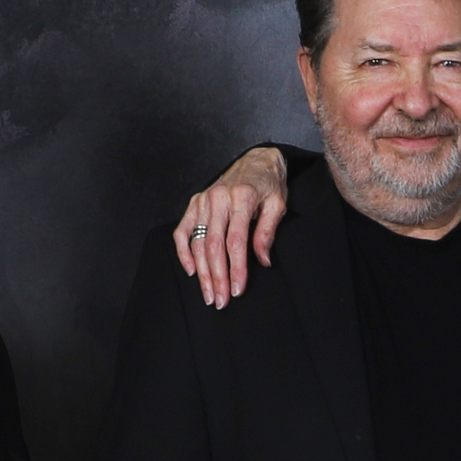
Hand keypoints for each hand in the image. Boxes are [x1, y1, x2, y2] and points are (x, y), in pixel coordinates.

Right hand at [173, 146, 287, 307]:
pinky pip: (182, 230)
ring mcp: (203, 200)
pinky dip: (184, 252)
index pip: (235, 241)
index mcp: (241, 198)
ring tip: (208, 294)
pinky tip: (191, 271)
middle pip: (213, 245)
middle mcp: (218, 198)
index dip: (235, 268)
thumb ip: (267, 232)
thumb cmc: (269, 184)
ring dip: (201, 271)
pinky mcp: (194, 203)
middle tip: (219, 301)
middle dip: (216, 276)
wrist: (257, 160)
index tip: (236, 290)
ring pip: (197, 242)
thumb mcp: (278, 204)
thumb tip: (263, 261)